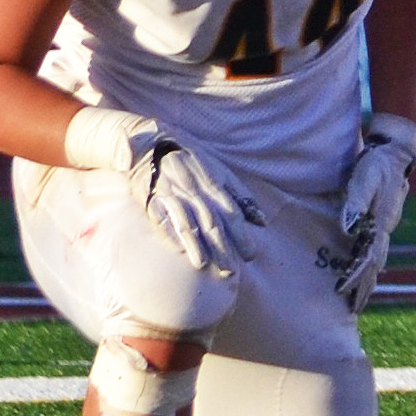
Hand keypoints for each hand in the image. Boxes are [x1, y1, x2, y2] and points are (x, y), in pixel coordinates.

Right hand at [130, 133, 264, 279]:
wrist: (155, 145)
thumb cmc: (193, 162)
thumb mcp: (222, 174)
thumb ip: (242, 198)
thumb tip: (263, 222)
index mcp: (215, 186)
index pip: (232, 214)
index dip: (241, 235)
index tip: (250, 255)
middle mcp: (196, 192)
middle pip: (211, 222)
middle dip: (221, 247)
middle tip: (230, 270)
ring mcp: (174, 195)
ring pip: (187, 222)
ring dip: (195, 244)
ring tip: (203, 265)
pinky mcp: (152, 199)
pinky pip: (160, 217)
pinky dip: (167, 232)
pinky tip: (175, 248)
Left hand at [334, 112, 415, 314]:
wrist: (398, 148)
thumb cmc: (378, 163)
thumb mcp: (365, 178)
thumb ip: (356, 202)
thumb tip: (348, 226)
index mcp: (381, 223)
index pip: (367, 257)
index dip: (355, 277)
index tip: (343, 294)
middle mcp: (385, 227)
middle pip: (374, 263)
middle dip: (364, 286)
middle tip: (353, 309)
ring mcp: (385, 224)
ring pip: (376, 257)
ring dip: (368, 278)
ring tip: (360, 298)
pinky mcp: (380, 218)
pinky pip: (374, 247)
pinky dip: (370, 263)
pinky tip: (368, 271)